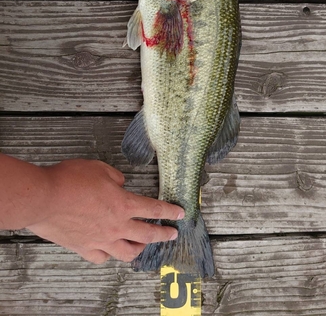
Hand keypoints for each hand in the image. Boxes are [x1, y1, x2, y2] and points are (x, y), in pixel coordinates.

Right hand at [2, 157, 183, 263]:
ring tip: (143, 246)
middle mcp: (116, 225)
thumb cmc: (70, 180)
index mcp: (123, 204)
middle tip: (172, 234)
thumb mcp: (99, 168)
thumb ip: (115, 178)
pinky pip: (102, 257)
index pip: (153, 209)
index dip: (169, 211)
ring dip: (139, 249)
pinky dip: (109, 255)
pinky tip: (110, 251)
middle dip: (163, 234)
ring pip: (127, 252)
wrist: (44, 198)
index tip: (180, 213)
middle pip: (147, 234)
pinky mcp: (84, 247)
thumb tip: (120, 184)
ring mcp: (100, 240)